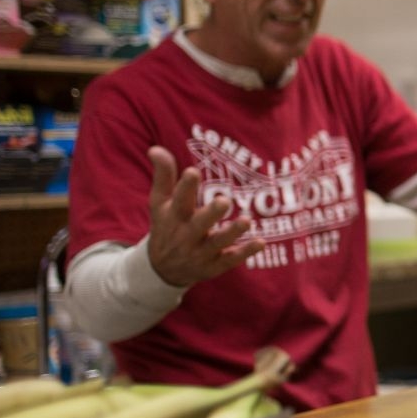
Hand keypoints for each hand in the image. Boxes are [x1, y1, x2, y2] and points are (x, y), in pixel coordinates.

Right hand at [144, 146, 263, 287]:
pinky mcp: (214, 265)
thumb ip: (163, 175)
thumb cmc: (167, 225)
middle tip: (224, 201)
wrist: (163, 269)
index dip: (185, 187)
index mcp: (173, 216)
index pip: (178, 200)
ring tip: (247, 220)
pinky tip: (261, 242)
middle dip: (210, 214)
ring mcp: (200, 252)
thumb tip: (155, 148)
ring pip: (217, 243)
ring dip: (232, 233)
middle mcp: (186, 235)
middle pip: (198, 224)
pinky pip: (231, 260)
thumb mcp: (160, 202)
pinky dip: (245, 253)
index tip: (193, 171)